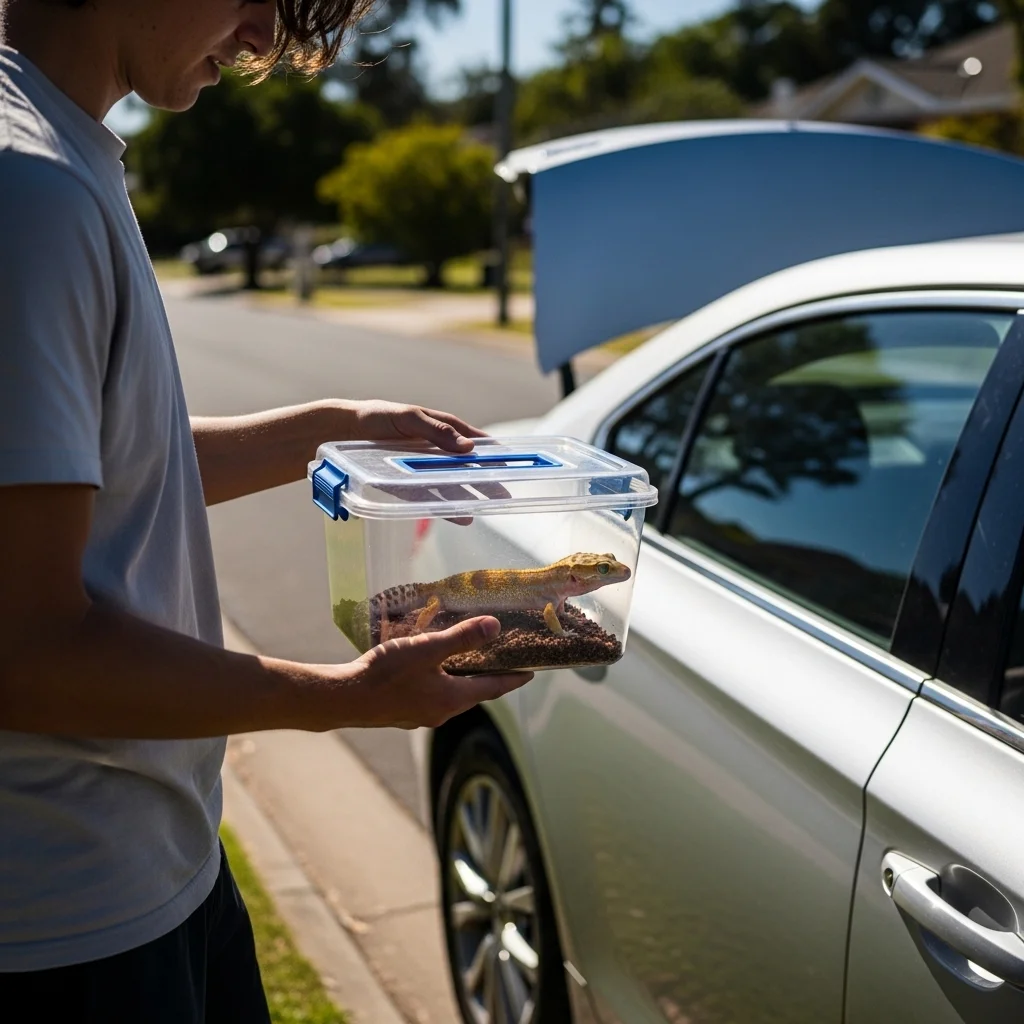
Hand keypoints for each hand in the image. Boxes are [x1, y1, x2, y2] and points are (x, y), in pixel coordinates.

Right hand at [325, 617, 531, 729]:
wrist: (345, 698)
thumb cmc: (386, 674)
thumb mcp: (427, 649)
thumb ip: (462, 638)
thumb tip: (495, 626)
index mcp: (453, 699)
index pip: (494, 688)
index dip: (514, 678)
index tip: (531, 672)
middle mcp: (441, 712)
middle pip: (475, 693)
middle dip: (490, 678)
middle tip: (503, 660)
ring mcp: (421, 715)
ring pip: (452, 695)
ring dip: (464, 679)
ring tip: (469, 660)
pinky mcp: (403, 712)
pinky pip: (432, 695)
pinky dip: (442, 681)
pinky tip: (431, 668)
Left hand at [339, 400, 510, 521]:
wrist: (341, 433)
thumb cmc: (376, 417)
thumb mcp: (408, 418)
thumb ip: (437, 432)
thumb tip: (469, 447)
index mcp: (441, 427)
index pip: (474, 440)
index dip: (494, 452)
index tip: (514, 462)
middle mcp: (436, 450)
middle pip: (468, 466)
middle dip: (487, 479)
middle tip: (505, 493)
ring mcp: (423, 468)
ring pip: (453, 484)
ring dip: (471, 495)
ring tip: (489, 507)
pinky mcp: (408, 485)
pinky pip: (431, 496)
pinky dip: (447, 506)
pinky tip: (461, 516)